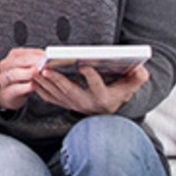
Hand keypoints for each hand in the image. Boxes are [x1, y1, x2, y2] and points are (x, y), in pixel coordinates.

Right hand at [0, 48, 45, 111]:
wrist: (11, 94)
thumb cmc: (23, 78)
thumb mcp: (28, 68)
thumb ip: (36, 62)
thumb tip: (49, 59)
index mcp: (11, 57)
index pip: (20, 53)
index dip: (34, 54)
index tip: (46, 56)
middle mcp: (5, 66)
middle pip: (17, 61)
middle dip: (31, 62)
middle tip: (43, 64)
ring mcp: (4, 80)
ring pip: (14, 74)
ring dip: (27, 73)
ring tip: (37, 73)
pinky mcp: (7, 93)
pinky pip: (15, 89)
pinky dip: (24, 87)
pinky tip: (32, 86)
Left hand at [32, 61, 149, 114]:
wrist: (109, 109)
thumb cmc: (120, 91)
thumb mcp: (132, 84)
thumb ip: (138, 77)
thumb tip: (141, 69)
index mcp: (103, 98)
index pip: (97, 87)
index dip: (92, 77)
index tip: (85, 66)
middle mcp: (86, 103)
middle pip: (70, 91)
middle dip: (58, 80)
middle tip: (47, 68)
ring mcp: (73, 105)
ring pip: (56, 94)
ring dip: (45, 82)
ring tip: (36, 69)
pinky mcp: (63, 104)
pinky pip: (49, 97)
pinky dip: (40, 88)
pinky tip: (34, 77)